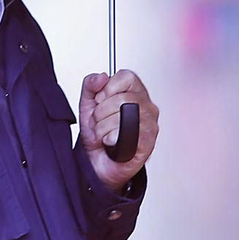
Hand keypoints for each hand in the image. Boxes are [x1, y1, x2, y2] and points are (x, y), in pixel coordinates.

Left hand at [78, 70, 158, 191]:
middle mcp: (147, 107)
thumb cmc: (97, 134)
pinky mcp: (148, 143)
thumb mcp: (88, 104)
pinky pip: (126, 134)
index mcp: (135, 93)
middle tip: (99, 122)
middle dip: (100, 112)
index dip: (108, 88)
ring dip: (103, 127)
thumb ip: (91, 85)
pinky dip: (110, 138)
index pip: (127, 77)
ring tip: (104, 133)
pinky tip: (111, 142)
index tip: (100, 100)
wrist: (97, 163)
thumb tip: (101, 77)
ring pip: (123, 116)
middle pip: (122, 98)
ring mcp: (150, 125)